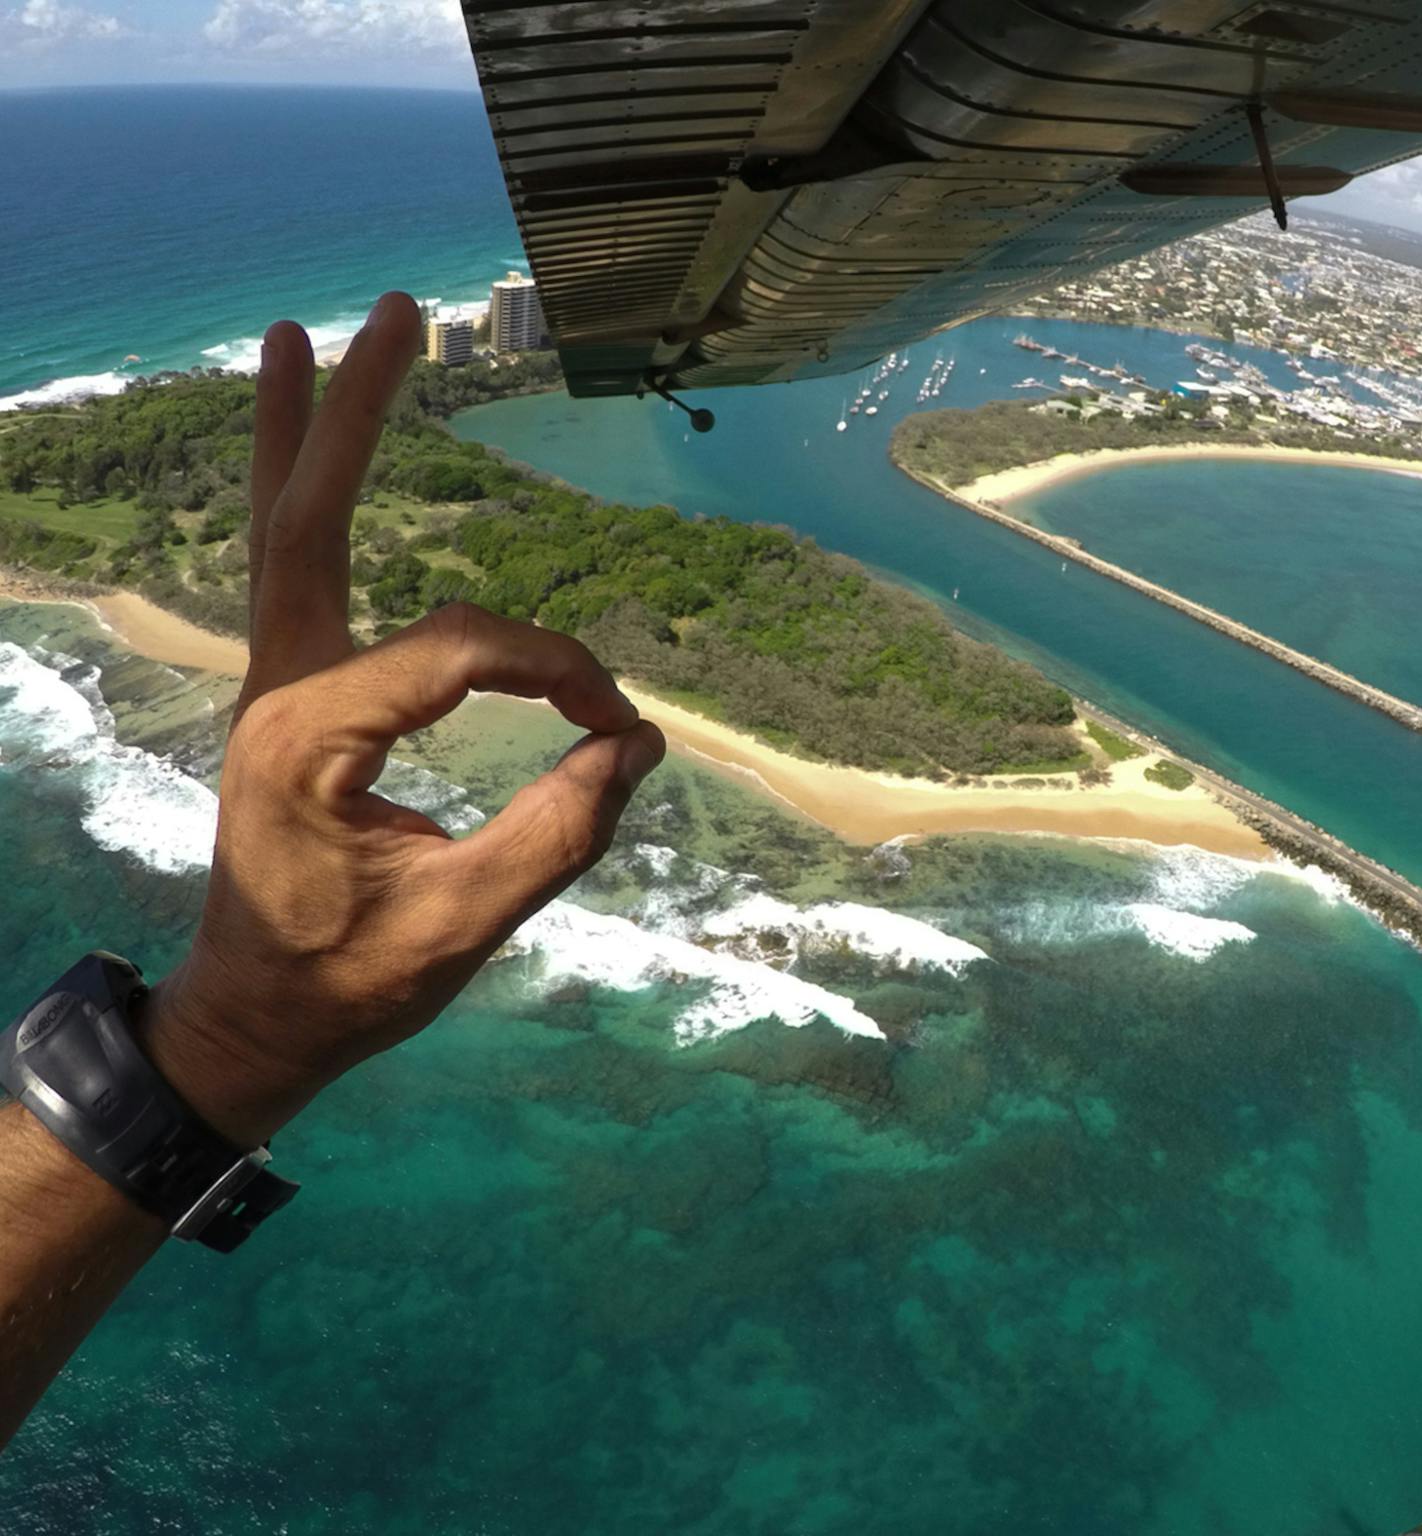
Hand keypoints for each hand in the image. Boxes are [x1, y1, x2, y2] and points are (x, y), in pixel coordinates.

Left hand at [138, 293, 665, 1146]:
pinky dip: (296, 495)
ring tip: (301, 331)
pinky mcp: (291, 697)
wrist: (254, 1022)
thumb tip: (637, 744)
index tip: (619, 729)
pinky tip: (305, 447)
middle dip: (350, 413)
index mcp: (310, 736)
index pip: (460, 653)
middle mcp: (277, 690)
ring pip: (281, 530)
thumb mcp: (462, 926)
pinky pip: (292, 571)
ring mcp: (273, 686)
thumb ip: (557, 832)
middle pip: (309, 519)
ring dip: (299, 432)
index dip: (558, 675)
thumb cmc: (348, 983)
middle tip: (394, 311)